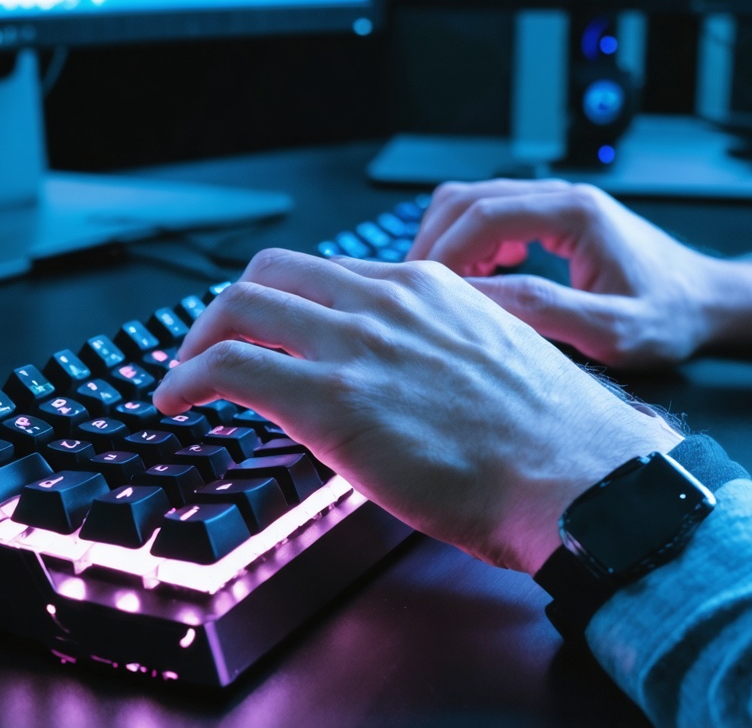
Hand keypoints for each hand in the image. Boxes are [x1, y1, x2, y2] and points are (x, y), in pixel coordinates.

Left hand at [153, 249, 680, 574]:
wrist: (577, 479)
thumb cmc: (546, 436)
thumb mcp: (484, 359)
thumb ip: (425, 349)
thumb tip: (383, 377)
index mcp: (424, 288)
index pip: (323, 273)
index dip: (280, 301)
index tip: (263, 330)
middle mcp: (384, 302)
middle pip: (271, 273)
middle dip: (227, 308)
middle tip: (210, 345)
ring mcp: (356, 346)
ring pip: (241, 306)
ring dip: (198, 340)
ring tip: (183, 375)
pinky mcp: (332, 400)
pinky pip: (232, 367)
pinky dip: (187, 378)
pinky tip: (175, 401)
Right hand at [407, 179, 727, 367]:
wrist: (705, 300)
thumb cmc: (668, 317)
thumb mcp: (611, 329)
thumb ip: (543, 310)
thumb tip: (475, 299)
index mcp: (575, 213)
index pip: (483, 215)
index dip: (443, 253)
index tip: (423, 290)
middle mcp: (561, 195)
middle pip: (466, 199)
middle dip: (433, 244)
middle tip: (419, 291)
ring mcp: (554, 200)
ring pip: (471, 201)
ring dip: (447, 241)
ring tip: (446, 288)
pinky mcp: (550, 214)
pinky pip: (488, 213)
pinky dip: (467, 242)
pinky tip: (479, 277)